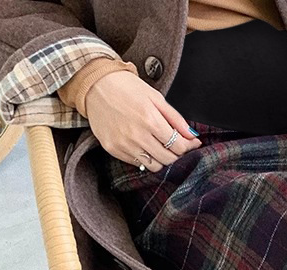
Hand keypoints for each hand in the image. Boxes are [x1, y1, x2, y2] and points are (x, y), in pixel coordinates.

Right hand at [85, 70, 200, 171]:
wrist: (95, 85)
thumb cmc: (126, 87)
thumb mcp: (155, 97)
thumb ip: (175, 118)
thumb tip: (192, 135)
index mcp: (150, 120)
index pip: (178, 146)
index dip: (189, 147)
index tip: (192, 144)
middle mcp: (137, 135)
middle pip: (168, 159)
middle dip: (176, 155)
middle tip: (176, 146)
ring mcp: (124, 144)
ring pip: (153, 166)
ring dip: (161, 159)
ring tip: (160, 147)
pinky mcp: (113, 149)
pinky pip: (136, 163)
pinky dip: (144, 158)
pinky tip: (143, 145)